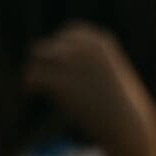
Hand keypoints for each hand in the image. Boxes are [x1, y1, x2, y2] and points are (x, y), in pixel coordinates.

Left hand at [23, 24, 155, 154]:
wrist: (126, 124)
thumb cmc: (121, 104)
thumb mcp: (110, 75)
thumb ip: (88, 63)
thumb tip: (58, 58)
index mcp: (99, 41)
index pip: (69, 32)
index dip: (59, 47)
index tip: (55, 63)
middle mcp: (84, 47)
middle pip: (51, 45)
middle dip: (46, 61)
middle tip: (43, 77)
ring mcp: (72, 63)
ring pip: (38, 56)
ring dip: (34, 69)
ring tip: (32, 84)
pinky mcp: (60, 83)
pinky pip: (33, 75)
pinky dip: (28, 84)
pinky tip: (29, 92)